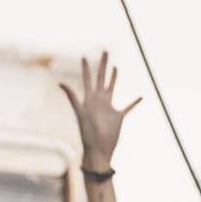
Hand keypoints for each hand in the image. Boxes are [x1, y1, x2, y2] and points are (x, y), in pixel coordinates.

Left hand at [59, 51, 141, 169]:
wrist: (98, 150)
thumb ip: (72, 97)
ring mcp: (109, 108)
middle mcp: (99, 101)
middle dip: (103, 64)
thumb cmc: (88, 134)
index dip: (86, 68)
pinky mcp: (119, 117)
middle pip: (101, 78)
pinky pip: (128, 107)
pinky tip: (141, 97)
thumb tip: (59, 83)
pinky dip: (135, 103)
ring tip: (116, 66)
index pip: (88, 79)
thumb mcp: (80, 112)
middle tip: (105, 51)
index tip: (84, 56)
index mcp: (90, 99)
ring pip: (112, 88)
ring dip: (114, 77)